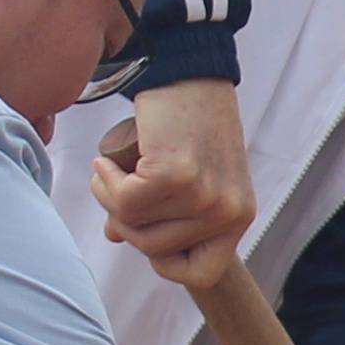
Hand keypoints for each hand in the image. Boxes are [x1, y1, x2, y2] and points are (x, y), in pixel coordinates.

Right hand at [90, 82, 254, 289]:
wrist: (188, 69)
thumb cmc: (186, 122)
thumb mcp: (185, 177)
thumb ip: (157, 212)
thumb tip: (117, 237)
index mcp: (238, 217)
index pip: (202, 274)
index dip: (165, 263)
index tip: (145, 233)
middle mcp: (228, 211)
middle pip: (155, 250)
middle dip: (126, 223)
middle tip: (117, 189)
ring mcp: (205, 195)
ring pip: (134, 224)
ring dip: (110, 196)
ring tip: (111, 168)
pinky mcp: (177, 174)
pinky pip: (124, 201)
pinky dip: (106, 180)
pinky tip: (106, 160)